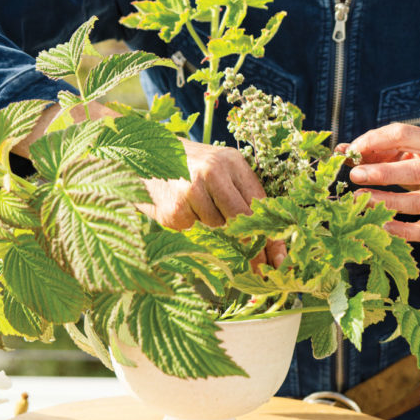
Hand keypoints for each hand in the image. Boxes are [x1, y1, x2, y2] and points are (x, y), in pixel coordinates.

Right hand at [143, 140, 286, 266]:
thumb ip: (240, 193)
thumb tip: (267, 239)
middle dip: (250, 245)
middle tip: (257, 267)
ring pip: (216, 225)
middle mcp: (213, 171)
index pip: (259, 203)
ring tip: (193, 201)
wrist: (141, 152)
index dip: (271, 234)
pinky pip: (191, 228)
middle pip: (241, 218)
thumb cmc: (187, 164)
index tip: (279, 259)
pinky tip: (177, 203)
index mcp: (230, 160)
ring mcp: (191, 190)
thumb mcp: (218, 167)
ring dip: (208, 222)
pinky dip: (187, 222)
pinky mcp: (173, 208)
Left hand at [338, 124, 419, 242]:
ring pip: (418, 202)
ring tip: (360, 198)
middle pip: (415, 171)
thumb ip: (377, 149)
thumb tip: (341, 151)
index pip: (404, 135)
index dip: (375, 141)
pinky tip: (381, 225)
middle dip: (382, 173)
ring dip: (386, 202)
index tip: (352, 150)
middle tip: (354, 175)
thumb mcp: (410, 148)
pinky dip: (402, 230)